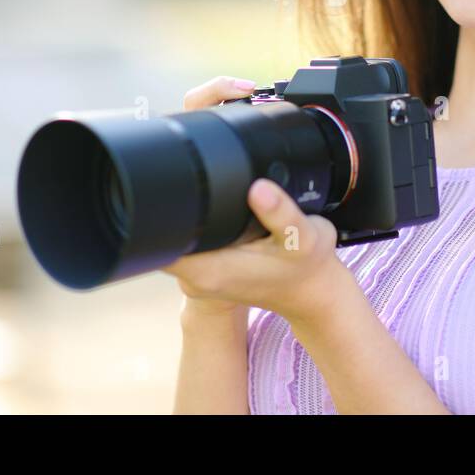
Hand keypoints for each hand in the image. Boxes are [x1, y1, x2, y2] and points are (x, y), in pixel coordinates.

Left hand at [163, 175, 347, 326]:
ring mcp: (201, 278)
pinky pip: (190, 243)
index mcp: (208, 271)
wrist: (316, 292)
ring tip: (214, 198)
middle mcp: (196, 278)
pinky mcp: (209, 272)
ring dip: (187, 217)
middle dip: (174, 205)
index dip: (160, 210)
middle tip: (201, 182)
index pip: (158, 240)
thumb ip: (281, 213)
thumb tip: (259, 189)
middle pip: (161, 235)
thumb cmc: (310, 265)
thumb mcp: (302, 237)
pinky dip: (199, 227)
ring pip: (175, 238)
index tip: (176, 185)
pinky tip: (221, 215)